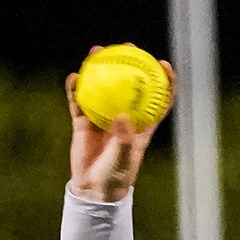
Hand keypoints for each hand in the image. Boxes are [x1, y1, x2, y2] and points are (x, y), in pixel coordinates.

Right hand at [66, 47, 176, 203]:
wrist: (92, 191)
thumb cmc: (115, 178)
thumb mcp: (123, 160)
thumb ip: (124, 139)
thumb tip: (123, 115)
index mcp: (141, 126)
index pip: (159, 100)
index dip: (165, 81)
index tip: (163, 64)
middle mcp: (124, 118)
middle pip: (129, 85)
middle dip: (130, 63)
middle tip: (126, 47)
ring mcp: (103, 118)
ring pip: (102, 87)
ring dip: (99, 68)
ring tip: (95, 52)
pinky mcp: (84, 123)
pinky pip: (79, 102)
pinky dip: (76, 89)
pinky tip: (73, 77)